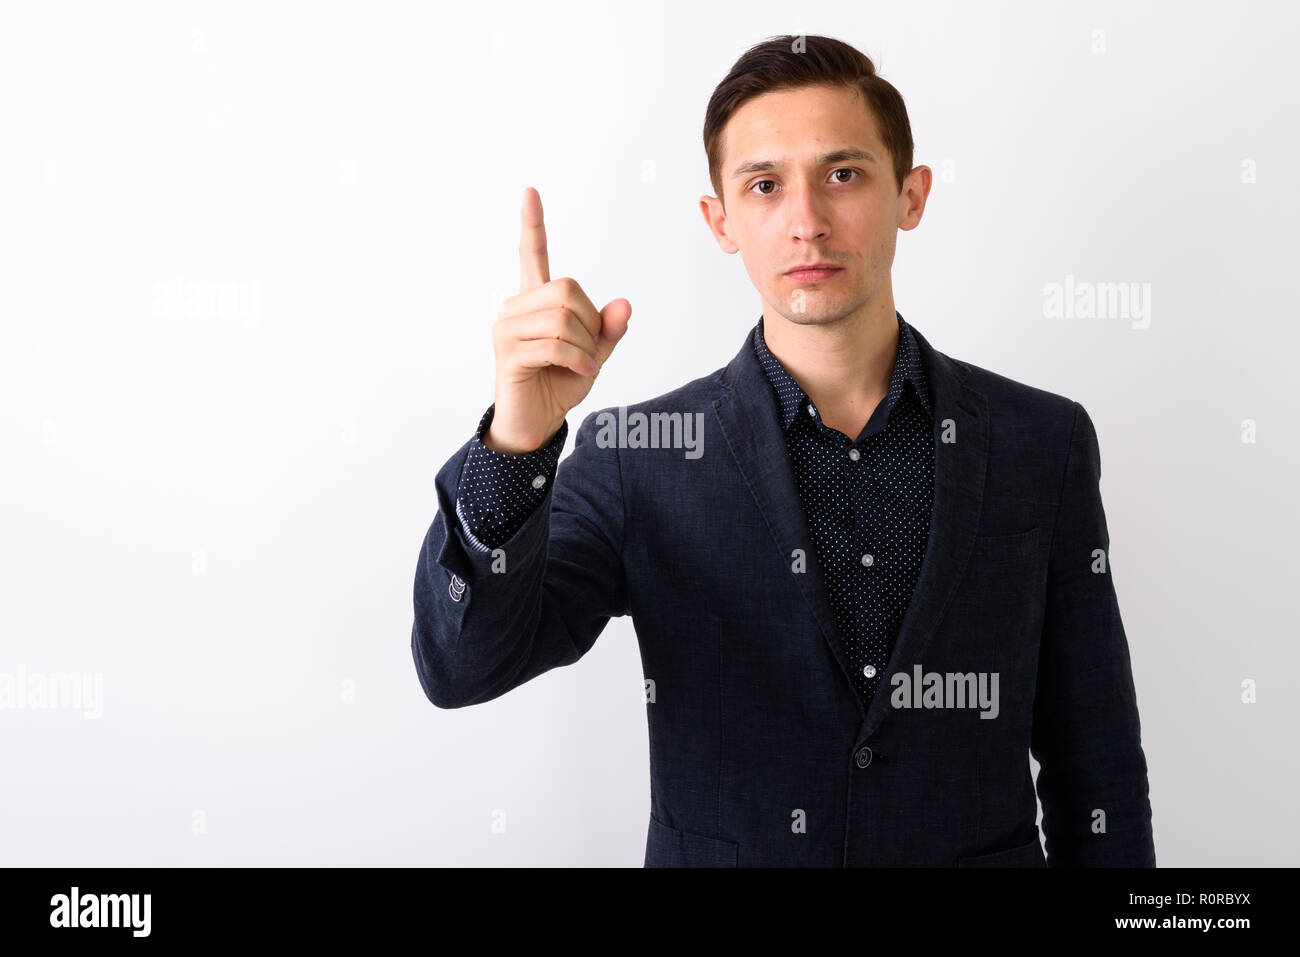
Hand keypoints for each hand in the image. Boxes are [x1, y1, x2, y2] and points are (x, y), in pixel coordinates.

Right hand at [485, 186, 631, 454]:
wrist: (536, 423)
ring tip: (581, 364)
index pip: (531, 255)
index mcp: (535, 302)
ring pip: (563, 319)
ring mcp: (507, 329)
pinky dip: (580, 360)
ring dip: (585, 346)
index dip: (532, 224)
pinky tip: (584, 371)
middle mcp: (516, 308)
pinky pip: (556, 345)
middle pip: (566, 289)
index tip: (530, 191)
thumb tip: (623, 303)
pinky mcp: (508, 353)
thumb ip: (609, 329)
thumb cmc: (560, 383)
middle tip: (589, 350)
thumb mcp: (595, 354)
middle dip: (590, 322)